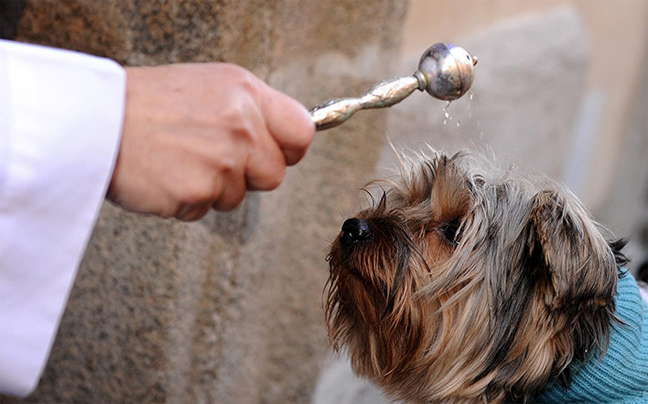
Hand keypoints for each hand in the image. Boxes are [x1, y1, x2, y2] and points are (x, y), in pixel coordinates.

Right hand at [107, 63, 314, 219]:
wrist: (96, 119)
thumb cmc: (147, 102)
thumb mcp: (210, 86)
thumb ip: (250, 110)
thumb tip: (280, 137)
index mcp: (247, 94)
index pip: (302, 132)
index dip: (290, 149)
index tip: (277, 153)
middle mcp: (241, 127)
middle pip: (274, 175)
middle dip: (248, 175)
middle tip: (213, 159)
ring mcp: (221, 162)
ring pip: (237, 196)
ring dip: (213, 188)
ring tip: (180, 161)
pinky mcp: (197, 192)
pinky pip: (204, 210)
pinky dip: (186, 201)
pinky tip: (165, 176)